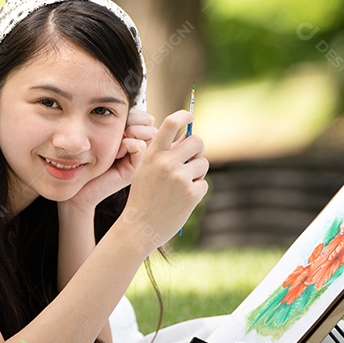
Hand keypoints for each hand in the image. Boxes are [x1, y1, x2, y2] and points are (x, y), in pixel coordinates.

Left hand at [65, 107, 156, 211]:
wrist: (78, 188)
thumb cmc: (86, 160)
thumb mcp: (104, 133)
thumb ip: (120, 121)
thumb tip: (131, 106)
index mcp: (134, 138)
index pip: (146, 116)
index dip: (134, 114)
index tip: (118, 123)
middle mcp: (141, 149)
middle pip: (151, 122)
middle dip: (134, 121)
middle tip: (119, 133)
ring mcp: (140, 160)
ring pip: (150, 132)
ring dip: (132, 131)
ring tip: (117, 143)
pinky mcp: (135, 170)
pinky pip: (141, 147)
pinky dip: (128, 144)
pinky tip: (116, 153)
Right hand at [119, 110, 208, 249]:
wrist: (139, 227)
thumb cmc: (143, 197)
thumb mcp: (145, 170)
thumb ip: (164, 153)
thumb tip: (189, 138)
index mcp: (153, 154)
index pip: (170, 124)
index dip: (183, 115)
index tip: (190, 116)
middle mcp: (166, 163)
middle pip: (197, 142)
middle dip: (198, 149)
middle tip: (193, 158)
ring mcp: (180, 178)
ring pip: (203, 163)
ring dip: (197, 172)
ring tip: (181, 186)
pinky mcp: (192, 193)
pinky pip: (204, 183)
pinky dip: (197, 190)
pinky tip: (182, 200)